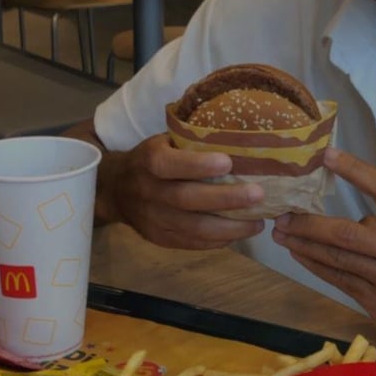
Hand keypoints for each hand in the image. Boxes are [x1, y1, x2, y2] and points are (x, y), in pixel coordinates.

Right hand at [98, 133, 266, 248]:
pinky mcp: (159, 238)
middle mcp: (148, 191)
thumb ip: (192, 140)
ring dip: (229, 227)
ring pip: (193, 228)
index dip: (197, 165)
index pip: (168, 164)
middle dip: (226, 198)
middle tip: (259, 194)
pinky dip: (218, 240)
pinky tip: (240, 232)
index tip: (228, 161)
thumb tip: (241, 131)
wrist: (116, 190)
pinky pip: (192, 243)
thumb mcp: (164, 141)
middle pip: (186, 199)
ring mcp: (153, 219)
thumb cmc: (153, 159)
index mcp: (149, 160)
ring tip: (258, 222)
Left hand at [272, 147, 375, 365]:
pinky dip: (314, 265)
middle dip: (310, 222)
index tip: (328, 155)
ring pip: (338, 256)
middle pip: (349, 230)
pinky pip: (338, 279)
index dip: (356, 171)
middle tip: (283, 212)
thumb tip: (352, 219)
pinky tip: (298, 255)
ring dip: (304, 243)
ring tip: (280, 232)